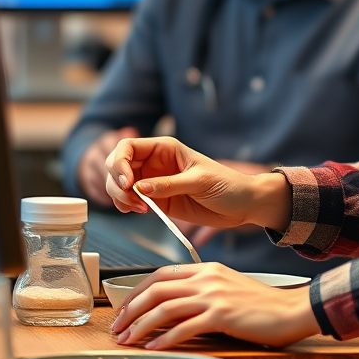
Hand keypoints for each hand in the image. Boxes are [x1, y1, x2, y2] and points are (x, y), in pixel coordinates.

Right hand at [104, 136, 290, 232]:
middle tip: (131, 200)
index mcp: (165, 148)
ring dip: (120, 197)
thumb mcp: (200, 182)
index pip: (128, 146)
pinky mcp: (156, 200)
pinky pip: (131, 200)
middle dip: (117, 182)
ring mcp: (153, 181)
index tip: (128, 183)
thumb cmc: (228, 185)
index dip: (120, 162)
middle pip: (118, 165)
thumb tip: (140, 188)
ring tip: (138, 208)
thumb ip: (169, 185)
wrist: (242, 205)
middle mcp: (155, 162)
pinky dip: (126, 206)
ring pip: (120, 184)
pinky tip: (139, 211)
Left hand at [110, 262, 318, 349]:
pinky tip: (154, 347)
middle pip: (156, 288)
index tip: (124, 307)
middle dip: (131, 308)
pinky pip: (185, 327)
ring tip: (128, 340)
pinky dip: (165, 338)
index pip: (162, 274)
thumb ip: (203, 291)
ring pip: (165, 307)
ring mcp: (214, 295)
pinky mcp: (222, 315)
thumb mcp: (228, 288)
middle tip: (117, 326)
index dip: (137, 290)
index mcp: (207, 268)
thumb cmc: (261, 305)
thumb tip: (173, 308)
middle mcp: (207, 278)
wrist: (290, 310)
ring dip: (141, 325)